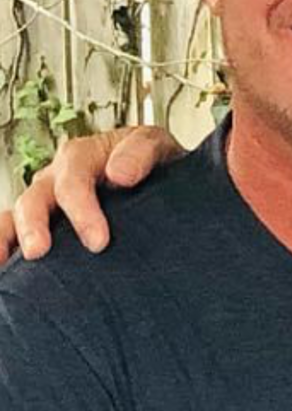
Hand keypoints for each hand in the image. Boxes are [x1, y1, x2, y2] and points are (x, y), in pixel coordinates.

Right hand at [1, 126, 186, 259]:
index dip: (82, 211)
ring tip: (15, 260)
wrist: (156, 178)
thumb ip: (141, 153)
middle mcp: (56, 176)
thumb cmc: (153, 164)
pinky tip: (4, 263)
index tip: (98, 241)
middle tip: (40, 251)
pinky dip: (2, 243)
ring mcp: (44, 199)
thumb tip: (120, 174)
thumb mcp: (156, 146)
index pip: (73, 180)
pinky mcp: (38, 220)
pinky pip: (8, 229)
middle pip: (35, 198)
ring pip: (15, 214)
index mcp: (82, 155)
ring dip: (11, 236)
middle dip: (35, 225)